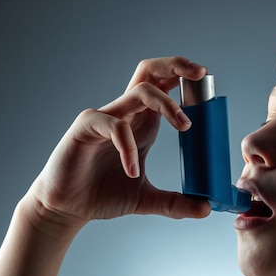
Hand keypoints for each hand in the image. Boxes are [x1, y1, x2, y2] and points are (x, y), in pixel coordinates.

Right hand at [25, 57, 211, 226]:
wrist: (67, 208)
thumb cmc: (102, 194)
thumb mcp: (146, 200)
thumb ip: (175, 203)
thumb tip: (205, 209)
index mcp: (143, 122)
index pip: (164, 85)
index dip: (184, 77)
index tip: (207, 81)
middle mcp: (126, 114)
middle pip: (150, 72)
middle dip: (177, 66)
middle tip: (202, 74)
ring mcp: (106, 118)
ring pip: (139, 91)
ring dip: (167, 103)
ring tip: (185, 127)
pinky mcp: (86, 129)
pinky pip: (113, 125)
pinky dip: (128, 145)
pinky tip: (132, 170)